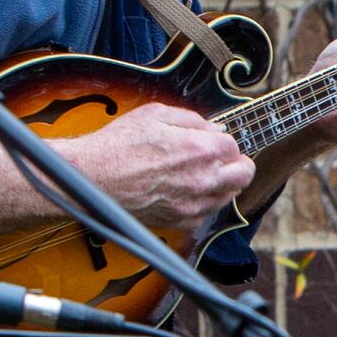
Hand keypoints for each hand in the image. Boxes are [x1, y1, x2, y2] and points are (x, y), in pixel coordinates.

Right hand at [62, 102, 253, 240]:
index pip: (234, 145)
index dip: (223, 140)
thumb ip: (192, 120)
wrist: (92, 179)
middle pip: (244, 174)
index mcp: (201, 149)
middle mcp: (204, 179)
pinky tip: (186, 191)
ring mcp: (195, 204)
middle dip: (237, 163)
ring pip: (229, 196)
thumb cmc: (118, 145)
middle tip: (222, 158)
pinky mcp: (182, 222)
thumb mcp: (155, 114)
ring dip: (223, 183)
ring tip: (202, 173)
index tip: (212, 140)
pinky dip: (203, 202)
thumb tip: (214, 128)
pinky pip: (207, 213)